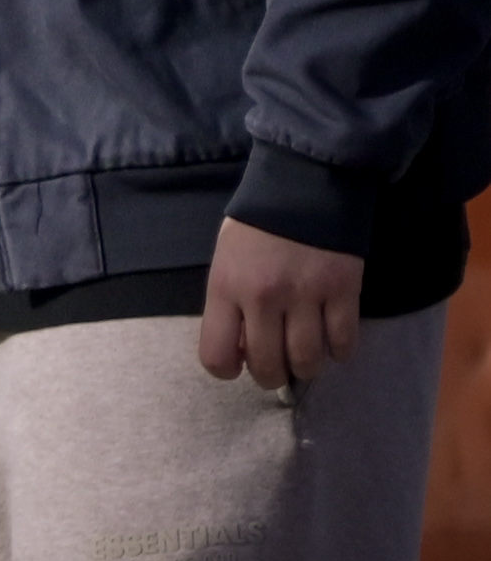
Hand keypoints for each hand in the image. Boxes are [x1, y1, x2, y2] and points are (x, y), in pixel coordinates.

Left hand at [199, 216, 365, 390]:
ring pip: (308, 360)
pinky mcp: (344, 291)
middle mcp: (263, 297)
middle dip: (271, 376)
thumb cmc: (257, 224)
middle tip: (278, 367)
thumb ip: (230, 302)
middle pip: (267, 365)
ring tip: (305, 357)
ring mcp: (306, 296)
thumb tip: (243, 346)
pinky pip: (344, 341)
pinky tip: (334, 342)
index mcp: (225, 288)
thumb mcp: (226, 259)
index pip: (216, 356)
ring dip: (307, 368)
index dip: (228, 370)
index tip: (239, 363)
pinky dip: (340, 351)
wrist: (304, 184)